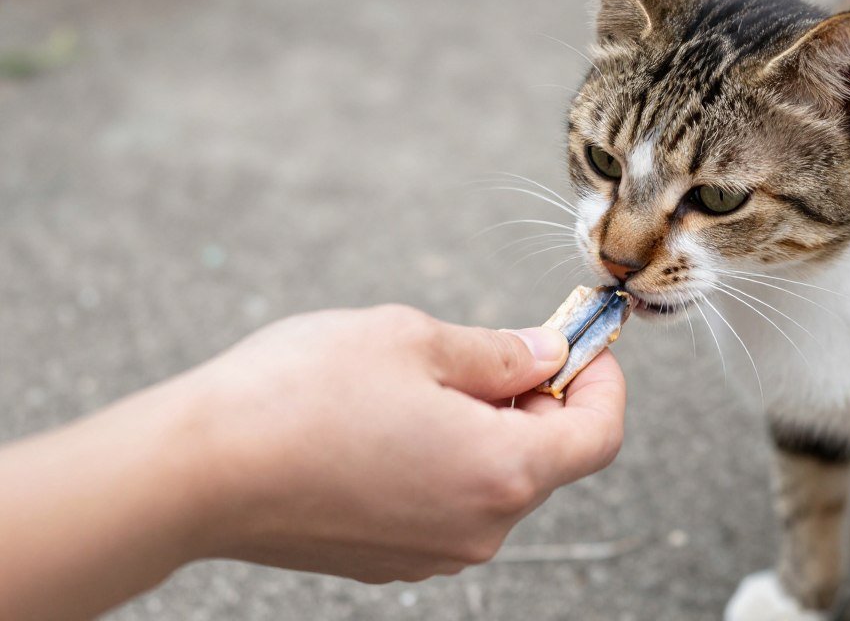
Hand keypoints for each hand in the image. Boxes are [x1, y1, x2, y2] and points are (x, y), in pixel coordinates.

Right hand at [188, 306, 625, 581]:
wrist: (198, 471)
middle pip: (546, 457)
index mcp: (502, 471)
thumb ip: (497, 353)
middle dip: (537, 397)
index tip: (583, 343)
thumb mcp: (414, 340)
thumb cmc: (302, 394)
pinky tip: (392, 420)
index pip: (599, 434)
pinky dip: (447, 457)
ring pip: (493, 478)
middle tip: (498, 347)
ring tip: (427, 378)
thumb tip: (544, 354)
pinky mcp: (389, 558)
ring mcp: (431, 552)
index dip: (602, 380)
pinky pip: (447, 501)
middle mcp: (479, 528)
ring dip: (486, 425)